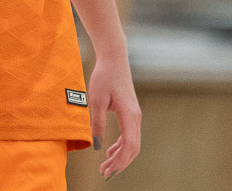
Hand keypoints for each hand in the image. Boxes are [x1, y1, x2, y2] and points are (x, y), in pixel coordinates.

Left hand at [88, 55, 141, 179]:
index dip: (120, 161)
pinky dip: (121, 146)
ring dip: (120, 156)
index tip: (108, 171)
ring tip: (106, 166)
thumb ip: (97, 123)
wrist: (114, 59)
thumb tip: (97, 146)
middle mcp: (136, 117)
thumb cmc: (104, 76)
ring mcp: (135, 115)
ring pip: (132, 143)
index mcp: (130, 115)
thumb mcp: (96, 100)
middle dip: (120, 163)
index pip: (129, 146)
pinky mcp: (130, 112)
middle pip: (133, 148)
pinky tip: (110, 151)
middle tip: (105, 173)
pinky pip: (129, 135)